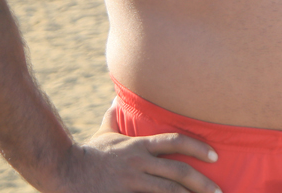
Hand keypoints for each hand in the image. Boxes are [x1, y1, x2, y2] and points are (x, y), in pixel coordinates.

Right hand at [56, 98, 221, 192]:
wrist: (63, 171)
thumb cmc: (88, 154)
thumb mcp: (104, 132)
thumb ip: (114, 116)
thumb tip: (116, 98)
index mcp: (139, 146)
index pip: (175, 141)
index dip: (198, 147)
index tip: (214, 156)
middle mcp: (138, 162)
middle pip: (178, 171)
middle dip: (202, 183)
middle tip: (218, 191)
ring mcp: (131, 182)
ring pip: (168, 192)